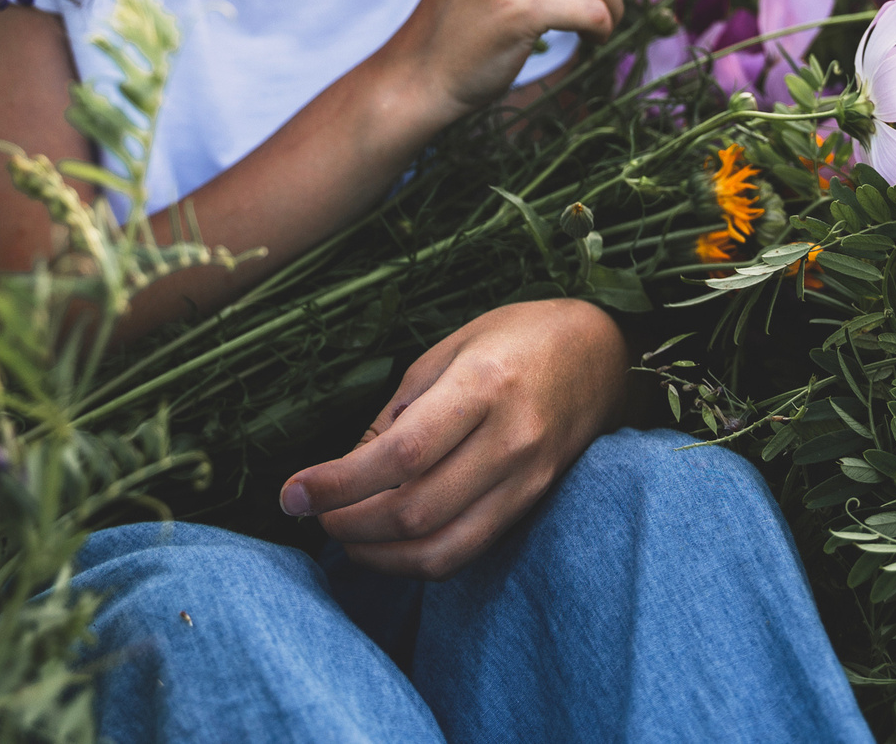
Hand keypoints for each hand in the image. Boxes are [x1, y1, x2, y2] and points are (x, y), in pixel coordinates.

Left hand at [280, 299, 629, 578]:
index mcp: (482, 385)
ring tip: (344, 533)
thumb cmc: (516, 338)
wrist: (602, 353)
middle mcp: (510, 439)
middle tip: (314, 513)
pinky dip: (417, 558)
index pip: (402, 455)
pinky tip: (388, 541)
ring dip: (379, 554)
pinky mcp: (533, 503)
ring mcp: (527, 478)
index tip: (293, 494)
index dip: (339, 484)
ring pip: (441, 547)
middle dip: (349, 524)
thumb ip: (396, 414)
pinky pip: (467, 550)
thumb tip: (345, 472)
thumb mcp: (447, 351)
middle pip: (416, 510)